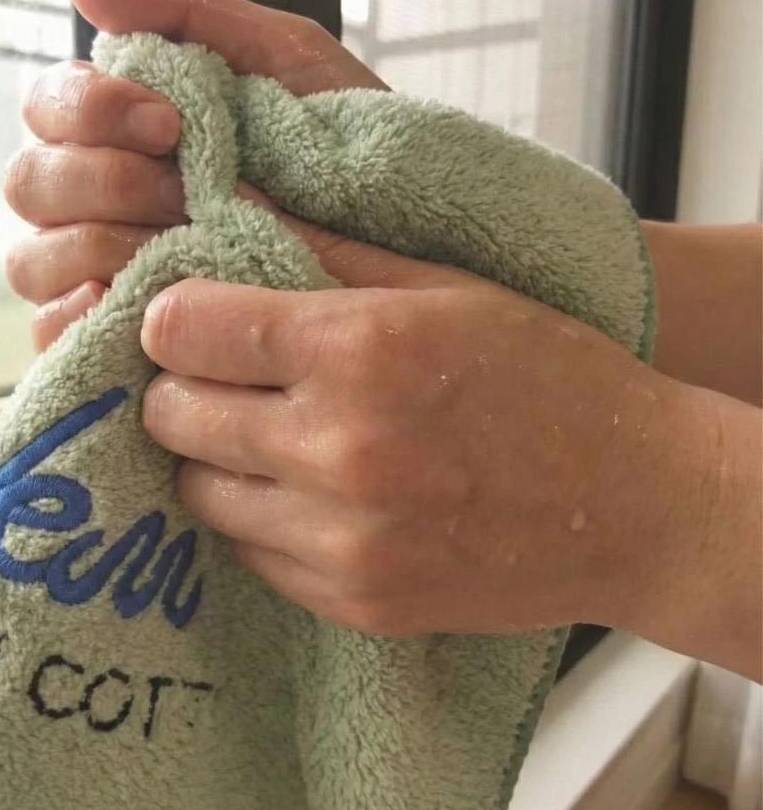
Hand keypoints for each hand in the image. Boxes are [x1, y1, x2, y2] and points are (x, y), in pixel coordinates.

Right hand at [4, 0, 385, 350]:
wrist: (404, 244)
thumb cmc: (346, 148)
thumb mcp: (281, 60)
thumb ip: (184, 13)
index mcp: (123, 131)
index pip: (49, 109)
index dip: (89, 111)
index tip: (170, 124)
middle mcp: (97, 202)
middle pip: (32, 185)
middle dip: (103, 182)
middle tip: (183, 191)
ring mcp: (99, 273)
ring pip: (33, 260)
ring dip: (97, 247)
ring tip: (177, 249)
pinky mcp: (113, 340)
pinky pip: (53, 333)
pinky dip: (80, 319)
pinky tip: (136, 307)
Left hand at [137, 271, 683, 638]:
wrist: (637, 503)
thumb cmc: (547, 376)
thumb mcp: (443, 286)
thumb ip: (323, 248)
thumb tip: (232, 208)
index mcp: (359, 349)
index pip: (182, 328)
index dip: (174, 316)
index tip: (192, 318)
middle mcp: (337, 450)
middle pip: (172, 413)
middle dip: (180, 388)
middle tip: (223, 376)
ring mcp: (343, 541)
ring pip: (196, 491)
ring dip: (214, 457)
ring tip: (266, 434)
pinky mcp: (354, 602)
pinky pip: (248, 553)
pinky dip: (258, 518)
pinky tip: (306, 492)